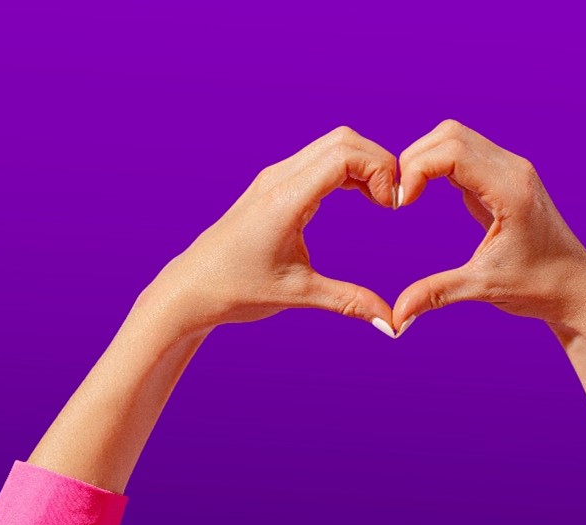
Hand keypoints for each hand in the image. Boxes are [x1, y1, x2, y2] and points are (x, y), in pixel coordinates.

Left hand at [143, 126, 399, 336]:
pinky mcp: (274, 186)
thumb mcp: (299, 294)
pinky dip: (348, 171)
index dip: (379, 170)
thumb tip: (393, 323)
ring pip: (331, 145)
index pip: (343, 156)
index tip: (393, 206)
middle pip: (342, 140)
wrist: (191, 288)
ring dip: (364, 165)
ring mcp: (275, 178)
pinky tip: (361, 198)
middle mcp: (279, 178)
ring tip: (382, 201)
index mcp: (285, 200)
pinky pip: (319, 160)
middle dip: (378, 162)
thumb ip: (349, 302)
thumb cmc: (237, 290)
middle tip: (394, 202)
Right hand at [392, 120, 585, 336]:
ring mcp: (511, 171)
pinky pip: (465, 155)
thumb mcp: (484, 287)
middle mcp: (514, 170)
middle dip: (415, 159)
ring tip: (409, 195)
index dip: (417, 169)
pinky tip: (425, 194)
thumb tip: (396, 318)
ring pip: (456, 138)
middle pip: (450, 135)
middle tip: (399, 198)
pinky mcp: (505, 178)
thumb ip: (437, 293)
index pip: (453, 151)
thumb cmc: (539, 287)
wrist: (575, 289)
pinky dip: (439, 167)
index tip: (401, 203)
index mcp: (511, 190)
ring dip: (426, 159)